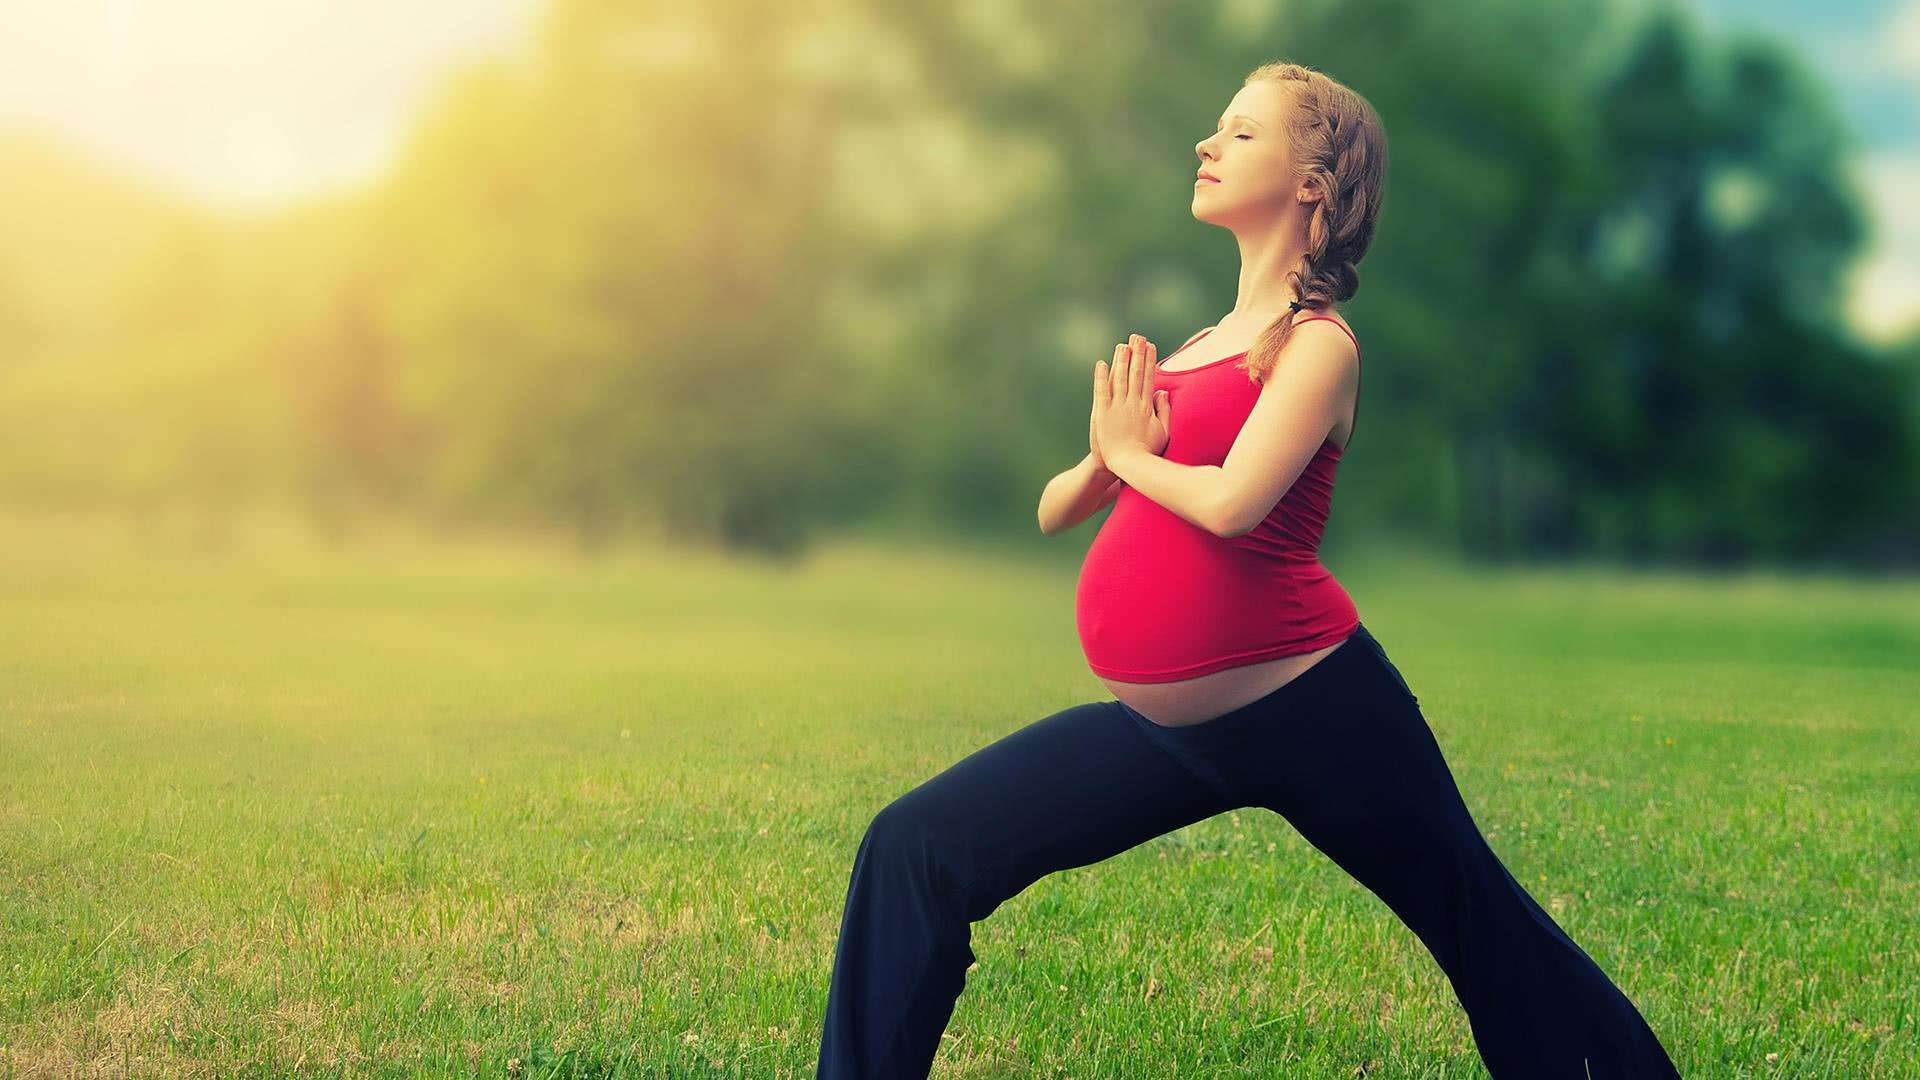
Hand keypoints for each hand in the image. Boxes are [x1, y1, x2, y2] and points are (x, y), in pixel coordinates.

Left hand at [1093, 334, 1170, 472]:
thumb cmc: (1148, 452)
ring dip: (1121, 360)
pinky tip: (1101, 363)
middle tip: (1137, 336)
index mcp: (1147, 407)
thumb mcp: (1163, 431)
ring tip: (1122, 344)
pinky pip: (1102, 392)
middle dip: (1136, 354)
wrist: (1129, 466)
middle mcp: (1132, 404)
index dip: (1149, 360)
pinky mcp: (1102, 414)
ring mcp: (1117, 408)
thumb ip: (1164, 411)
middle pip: (1135, 374)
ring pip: (1119, 379)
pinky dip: (1101, 377)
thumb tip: (1163, 392)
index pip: (1149, 378)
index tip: (1150, 346)